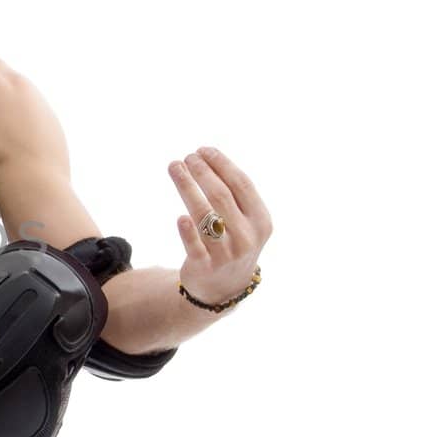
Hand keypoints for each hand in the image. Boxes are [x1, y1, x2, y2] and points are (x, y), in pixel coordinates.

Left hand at [168, 146, 272, 305]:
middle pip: (221, 196)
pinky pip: (194, 245)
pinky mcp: (205, 266)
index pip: (242, 184)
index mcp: (260, 220)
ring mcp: (227, 252)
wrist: (225, 287)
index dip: (222, 164)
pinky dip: (187, 231)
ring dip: (187, 188)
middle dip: (202, 172)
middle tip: (186, 157)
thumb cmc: (233, 241)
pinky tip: (180, 217)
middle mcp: (247, 236)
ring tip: (175, 168)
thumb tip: (206, 160)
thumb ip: (234, 195)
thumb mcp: (245, 221)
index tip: (203, 150)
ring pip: (204, 215)